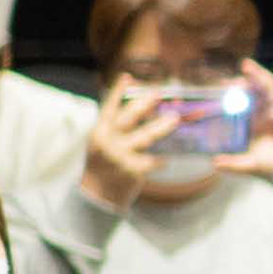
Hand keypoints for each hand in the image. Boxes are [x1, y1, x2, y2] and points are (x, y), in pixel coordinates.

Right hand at [78, 68, 170, 213]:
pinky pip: (153, 160)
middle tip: (159, 94)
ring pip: (147, 136)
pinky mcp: (132, 170)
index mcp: (99, 132)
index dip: (118, 92)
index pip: (109, 108)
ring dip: (163, 126)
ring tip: (175, 119)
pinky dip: (160, 160)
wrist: (97, 196)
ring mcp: (120, 156)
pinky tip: (166, 160)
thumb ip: (117, 128)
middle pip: (130, 118)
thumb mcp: (102, 143)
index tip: (128, 77)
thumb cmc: (103, 165)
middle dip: (146, 104)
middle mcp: (108, 142)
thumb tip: (145, 107)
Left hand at [213, 59, 272, 183]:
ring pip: (269, 86)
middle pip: (254, 88)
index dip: (231, 90)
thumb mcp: (251, 163)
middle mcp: (266, 107)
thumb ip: (234, 164)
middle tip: (231, 78)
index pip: (241, 98)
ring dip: (259, 75)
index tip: (220, 86)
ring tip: (246, 66)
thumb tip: (214, 163)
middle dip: (243, 80)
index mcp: (252, 117)